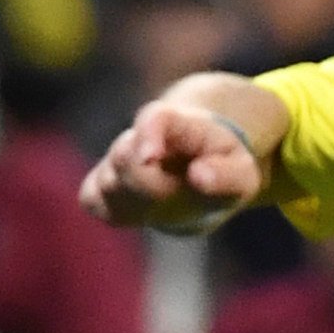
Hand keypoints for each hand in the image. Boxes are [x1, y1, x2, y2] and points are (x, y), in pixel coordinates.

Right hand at [80, 97, 264, 231]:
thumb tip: (199, 177)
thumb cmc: (221, 167)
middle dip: (150, 186)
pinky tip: (143, 213)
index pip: (155, 118)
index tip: (150, 158)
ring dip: (137, 203)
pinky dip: (115, 212)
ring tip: (167, 201)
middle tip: (178, 195)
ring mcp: (116, 160)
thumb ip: (226, 176)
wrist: (198, 164)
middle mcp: (137, 138)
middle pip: (124, 159)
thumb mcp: (240, 172)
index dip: (149, 134)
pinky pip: (93, 201)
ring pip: (106, 183)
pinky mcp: (103, 185)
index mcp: (174, 123)